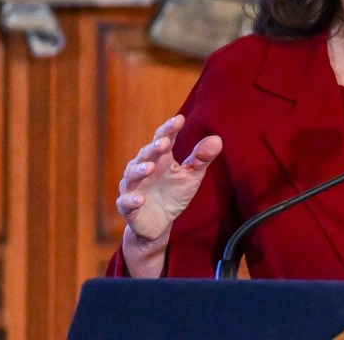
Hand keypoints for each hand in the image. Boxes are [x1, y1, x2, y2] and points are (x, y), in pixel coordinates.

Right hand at [116, 115, 222, 242]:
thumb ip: (201, 158)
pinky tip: (139, 199)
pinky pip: (126, 202)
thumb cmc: (174, 194)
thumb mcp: (192, 176)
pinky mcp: (128, 207)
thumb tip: (217, 139)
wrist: (159, 223)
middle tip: (164, 143)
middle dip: (154, 148)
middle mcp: (143, 168)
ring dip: (139, 170)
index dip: (170, 129)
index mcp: (161, 158)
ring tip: (150, 167)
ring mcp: (133, 187)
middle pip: (146, 154)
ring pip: (132, 175)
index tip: (180, 119)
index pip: (164, 139)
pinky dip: (131, 200)